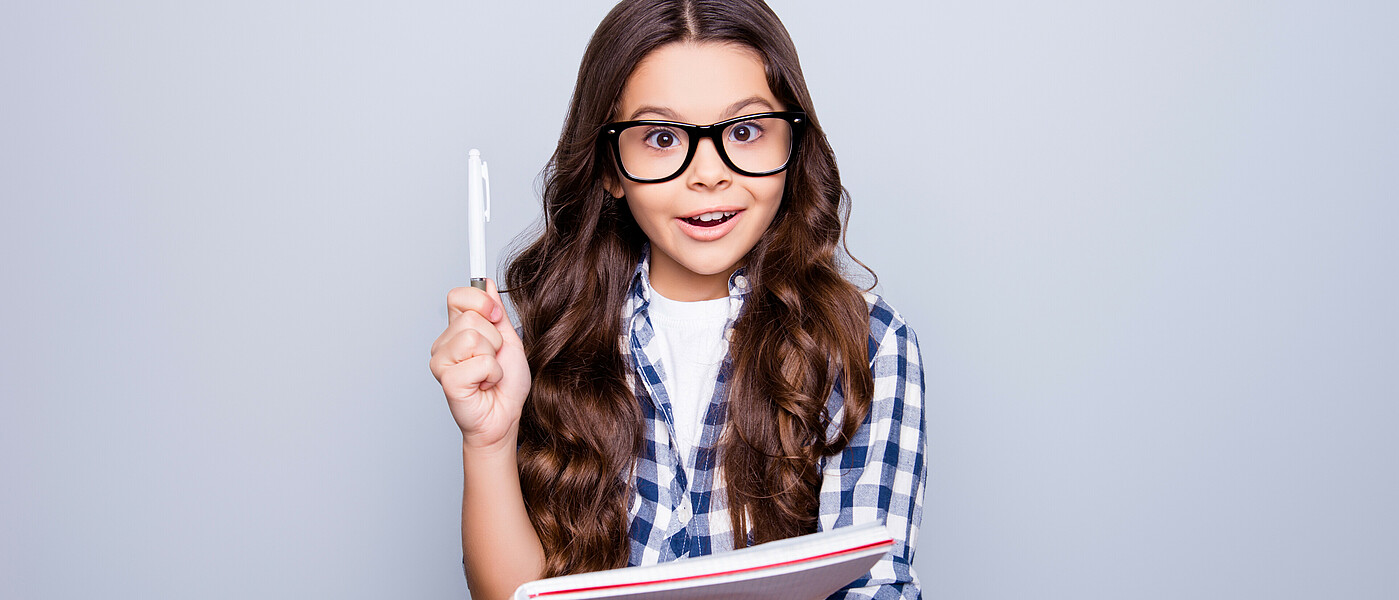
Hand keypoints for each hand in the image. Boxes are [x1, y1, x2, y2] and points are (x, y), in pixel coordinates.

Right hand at [429, 279, 530, 451]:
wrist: (505, 417)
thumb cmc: (505, 385)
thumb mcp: (508, 340)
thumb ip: (495, 313)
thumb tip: (486, 283)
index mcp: (457, 330)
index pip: (458, 295)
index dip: (482, 302)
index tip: (496, 317)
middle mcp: (444, 343)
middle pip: (471, 317)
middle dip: (494, 339)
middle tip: (493, 360)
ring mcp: (441, 361)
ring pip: (473, 338)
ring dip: (493, 358)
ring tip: (488, 374)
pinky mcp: (447, 380)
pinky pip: (479, 362)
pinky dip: (491, 375)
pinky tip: (483, 386)